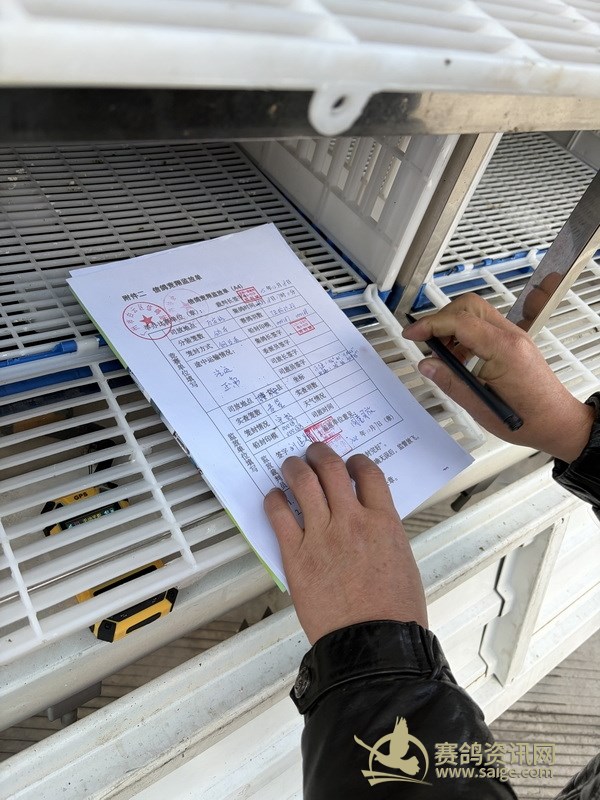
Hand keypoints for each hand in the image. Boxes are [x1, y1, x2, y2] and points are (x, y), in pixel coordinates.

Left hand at [264, 442, 426, 643]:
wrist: (371, 646)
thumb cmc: (393, 614)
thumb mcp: (402, 562)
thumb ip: (383, 535)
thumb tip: (367, 523)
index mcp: (384, 522)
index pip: (368, 473)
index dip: (356, 462)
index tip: (351, 463)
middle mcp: (351, 521)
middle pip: (332, 469)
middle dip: (320, 454)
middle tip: (314, 452)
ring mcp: (321, 536)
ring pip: (303, 483)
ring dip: (294, 468)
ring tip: (290, 465)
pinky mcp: (295, 556)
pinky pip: (279, 516)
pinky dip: (274, 500)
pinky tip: (274, 497)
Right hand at [402, 293, 594, 462]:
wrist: (557, 422)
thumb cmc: (529, 418)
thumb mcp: (481, 406)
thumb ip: (451, 382)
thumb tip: (426, 365)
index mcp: (504, 349)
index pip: (460, 322)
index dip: (430, 325)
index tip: (411, 334)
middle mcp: (511, 336)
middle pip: (468, 306)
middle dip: (441, 319)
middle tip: (424, 340)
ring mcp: (514, 337)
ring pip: (475, 313)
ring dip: (452, 327)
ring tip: (441, 354)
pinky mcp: (513, 342)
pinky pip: (484, 327)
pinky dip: (464, 335)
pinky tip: (458, 358)